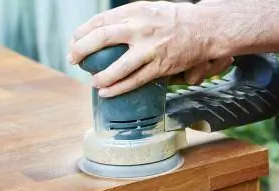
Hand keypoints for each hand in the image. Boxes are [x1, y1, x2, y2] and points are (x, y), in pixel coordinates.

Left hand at [68, 1, 232, 96]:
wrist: (205, 28)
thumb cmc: (177, 18)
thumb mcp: (150, 8)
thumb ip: (129, 17)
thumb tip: (108, 29)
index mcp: (136, 10)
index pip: (100, 20)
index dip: (83, 32)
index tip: (75, 41)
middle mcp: (140, 28)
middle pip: (102, 38)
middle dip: (81, 50)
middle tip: (73, 59)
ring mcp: (150, 49)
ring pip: (117, 66)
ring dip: (100, 76)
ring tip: (93, 81)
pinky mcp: (160, 66)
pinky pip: (135, 81)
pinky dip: (118, 88)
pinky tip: (107, 93)